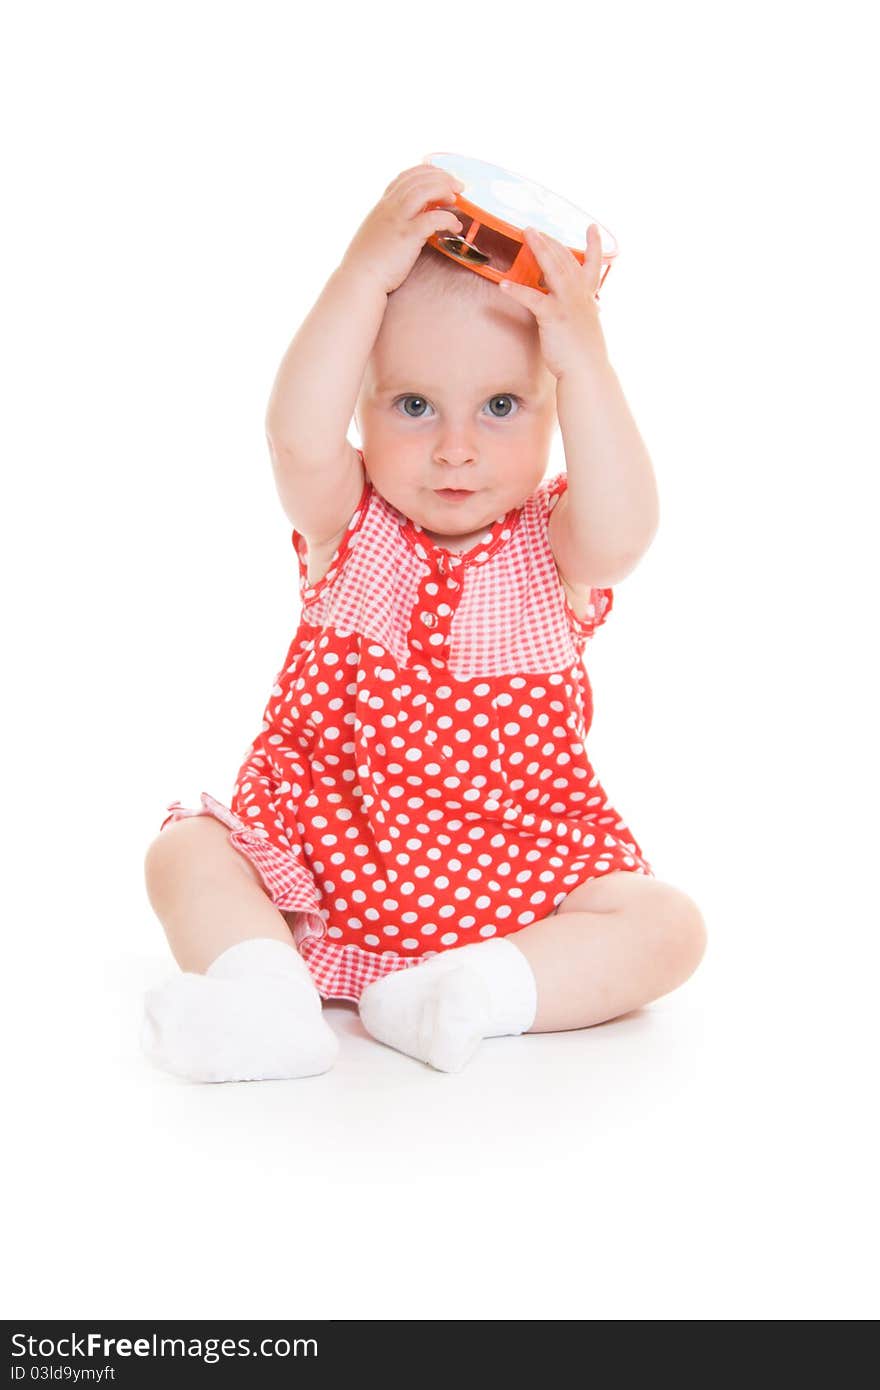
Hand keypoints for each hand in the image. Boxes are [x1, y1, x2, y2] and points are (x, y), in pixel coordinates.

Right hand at [340, 165, 465, 295]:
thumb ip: (391, 222)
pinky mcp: (407, 236)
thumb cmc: (369, 262)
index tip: (441, 178)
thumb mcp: (377, 232)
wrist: (359, 278)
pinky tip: (455, 226)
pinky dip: (447, 218)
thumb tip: (408, 221)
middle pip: (418, 178)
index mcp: (382, 205)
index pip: (405, 177)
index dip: (427, 172)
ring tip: (456, 199)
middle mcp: (389, 207)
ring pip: (424, 190)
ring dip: (444, 189)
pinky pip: (432, 218)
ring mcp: (397, 220)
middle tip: (458, 186)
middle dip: (441, 177)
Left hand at [498, 224, 608, 378]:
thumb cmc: (583, 355)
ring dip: (538, 249)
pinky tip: (503, 284)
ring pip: (552, 268)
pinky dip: (517, 290)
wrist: (588, 371)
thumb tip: (572, 312)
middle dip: (550, 240)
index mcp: (587, 298)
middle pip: (565, 259)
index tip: (592, 228)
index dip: (592, 245)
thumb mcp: (585, 328)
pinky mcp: (554, 316)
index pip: (592, 265)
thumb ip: (579, 313)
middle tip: (535, 228)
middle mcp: (579, 295)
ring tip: (525, 234)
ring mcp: (567, 304)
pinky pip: (533, 298)